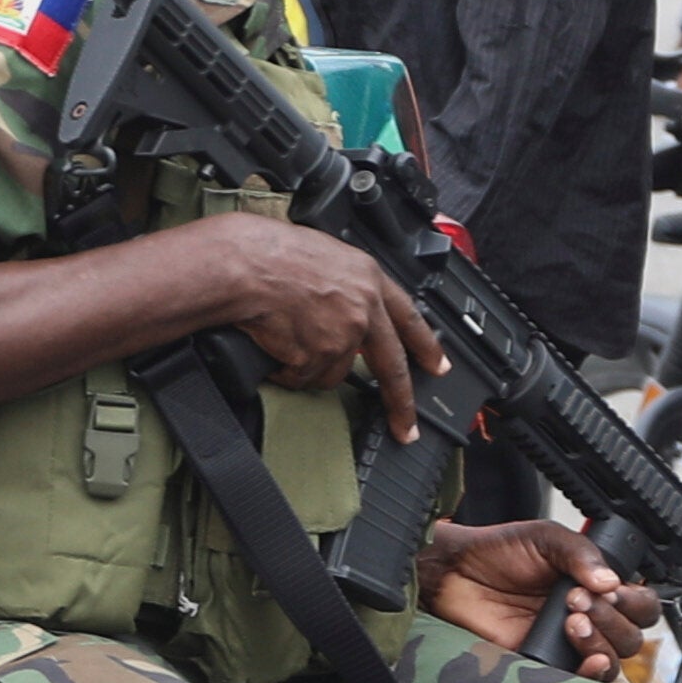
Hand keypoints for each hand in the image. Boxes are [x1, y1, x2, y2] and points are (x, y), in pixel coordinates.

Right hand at [205, 219, 444, 443]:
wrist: (244, 265)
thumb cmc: (270, 254)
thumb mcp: (326, 256)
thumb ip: (347, 286)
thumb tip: (347, 310)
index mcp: (368, 278)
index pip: (410, 319)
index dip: (426, 347)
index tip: (437, 367)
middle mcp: (364, 308)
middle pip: (391, 367)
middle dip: (400, 403)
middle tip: (406, 428)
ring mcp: (344, 334)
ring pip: (332, 373)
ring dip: (309, 367)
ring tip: (286, 337)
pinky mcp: (319, 355)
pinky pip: (302, 377)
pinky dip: (286, 370)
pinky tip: (274, 345)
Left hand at [419, 513, 652, 679]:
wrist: (456, 574)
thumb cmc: (497, 553)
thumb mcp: (545, 538)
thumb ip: (581, 554)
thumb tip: (611, 584)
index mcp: (596, 588)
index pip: (640, 605)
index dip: (634, 601)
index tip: (609, 590)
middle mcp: (589, 618)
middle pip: (632, 637)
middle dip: (613, 618)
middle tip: (576, 599)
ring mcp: (568, 645)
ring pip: (614, 661)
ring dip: (602, 642)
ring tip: (571, 620)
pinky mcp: (546, 667)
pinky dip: (593, 673)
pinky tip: (587, 658)